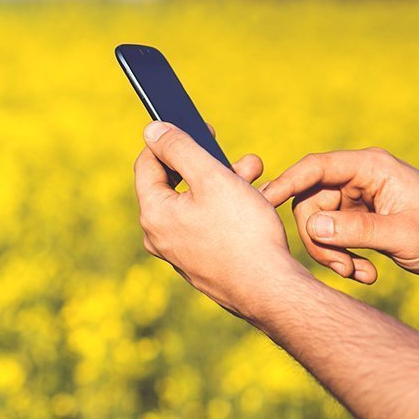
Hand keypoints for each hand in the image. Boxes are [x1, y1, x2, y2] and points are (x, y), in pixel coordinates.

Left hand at [134, 121, 304, 320]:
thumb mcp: (212, 178)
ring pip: (196, 203)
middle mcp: (158, 235)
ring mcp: (179, 252)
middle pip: (175, 184)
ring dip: (224, 182)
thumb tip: (152, 130)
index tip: (200, 127)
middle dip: (208, 163)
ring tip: (256, 173)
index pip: (147, 164)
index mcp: (153, 213)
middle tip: (240, 157)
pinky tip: (255, 202)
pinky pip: (206, 225)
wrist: (271, 291)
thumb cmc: (243, 233)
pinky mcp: (199, 263)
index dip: (171, 140)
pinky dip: (226, 208)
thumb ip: (179, 148)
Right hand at [260, 148, 418, 289]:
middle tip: (341, 268)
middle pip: (310, 202)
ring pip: (317, 224)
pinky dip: (343, 257)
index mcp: (371, 168)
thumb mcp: (403, 235)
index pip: (315, 168)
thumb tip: (311, 228)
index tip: (263, 204)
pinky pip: (332, 236)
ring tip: (359, 274)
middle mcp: (359, 178)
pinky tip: (366, 273)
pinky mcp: (357, 217)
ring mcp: (357, 198)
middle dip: (319, 239)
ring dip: (332, 253)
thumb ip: (356, 230)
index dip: (286, 184)